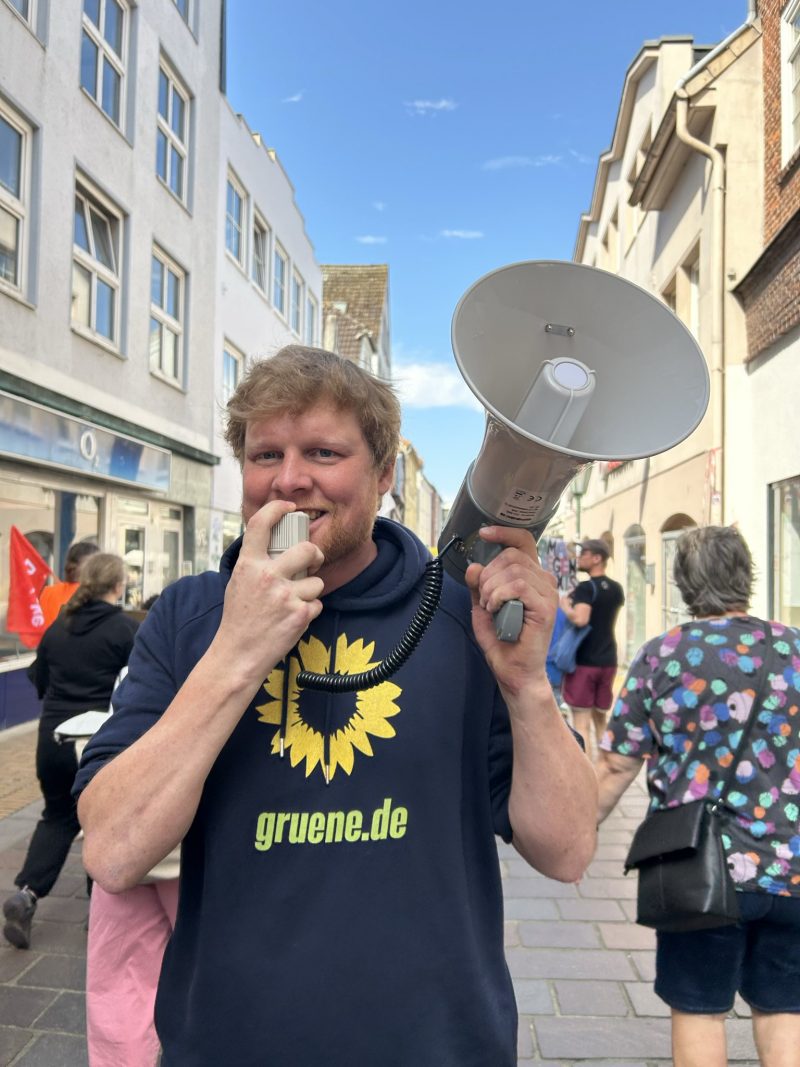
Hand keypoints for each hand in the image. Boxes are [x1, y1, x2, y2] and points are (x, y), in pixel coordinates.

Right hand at [210, 501, 324, 687]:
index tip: (289, 507)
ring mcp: (285, 595)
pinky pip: (317, 604)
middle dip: (315, 555)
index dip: (276, 508)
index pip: (261, 524)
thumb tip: (276, 546)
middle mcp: (267, 576)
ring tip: (293, 603)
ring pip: (317, 582)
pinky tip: (293, 619)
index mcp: (248, 565)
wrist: (238, 654)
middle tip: (313, 561)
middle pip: (307, 549)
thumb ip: (256, 563)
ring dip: (310, 592)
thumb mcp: (239, 583)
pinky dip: (309, 611)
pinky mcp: (299, 614)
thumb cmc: (239, 619)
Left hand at [465, 526, 556, 696]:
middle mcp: (544, 581)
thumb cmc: (502, 641)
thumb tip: (474, 566)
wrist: (514, 671)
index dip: (504, 533)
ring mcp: (548, 594)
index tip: (483, 534)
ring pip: (513, 569)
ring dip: (491, 588)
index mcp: (532, 577)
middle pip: (512, 555)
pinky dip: (498, 595)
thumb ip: (479, 586)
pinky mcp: (546, 607)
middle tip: (484, 597)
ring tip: (490, 607)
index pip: (524, 542)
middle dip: (488, 574)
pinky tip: (495, 609)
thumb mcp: (483, 607)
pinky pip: (517, 585)